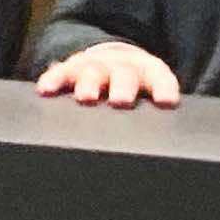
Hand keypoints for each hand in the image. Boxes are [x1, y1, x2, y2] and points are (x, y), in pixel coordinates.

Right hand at [38, 41, 184, 109]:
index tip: (165, 101)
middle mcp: (122, 67)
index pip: (159, 79)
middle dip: (122, 87)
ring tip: (85, 98)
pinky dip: (53, 80)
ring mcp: (96, 66)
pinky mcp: (72, 68)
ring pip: (92, 72)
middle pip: (124, 75)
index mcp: (149, 73)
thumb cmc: (137, 89)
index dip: (163, 89)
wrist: (116, 59)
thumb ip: (158, 118)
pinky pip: (61, 72)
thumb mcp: (152, 96)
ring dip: (89, 84)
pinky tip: (46, 90)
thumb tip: (172, 161)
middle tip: (121, 101)